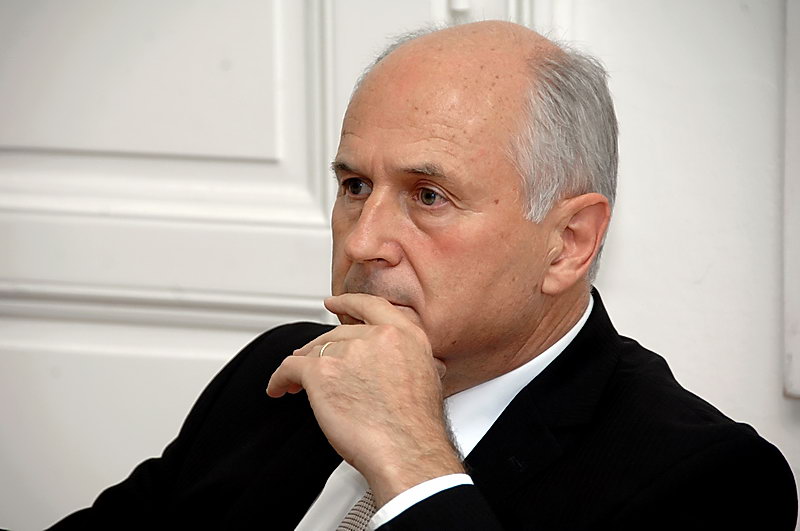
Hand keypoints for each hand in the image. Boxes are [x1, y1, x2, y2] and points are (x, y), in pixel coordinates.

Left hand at [266, 293, 463, 505]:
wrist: (407, 450)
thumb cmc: (415, 427)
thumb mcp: (425, 378)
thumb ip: (404, 360)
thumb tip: (388, 366)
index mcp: (405, 335)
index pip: (371, 306)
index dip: (348, 303)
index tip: (333, 304)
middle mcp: (377, 336)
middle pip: (337, 334)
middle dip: (322, 348)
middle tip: (311, 360)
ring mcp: (348, 351)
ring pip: (315, 351)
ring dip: (304, 367)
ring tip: (297, 383)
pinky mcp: (321, 371)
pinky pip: (290, 368)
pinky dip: (280, 379)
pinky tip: (279, 388)